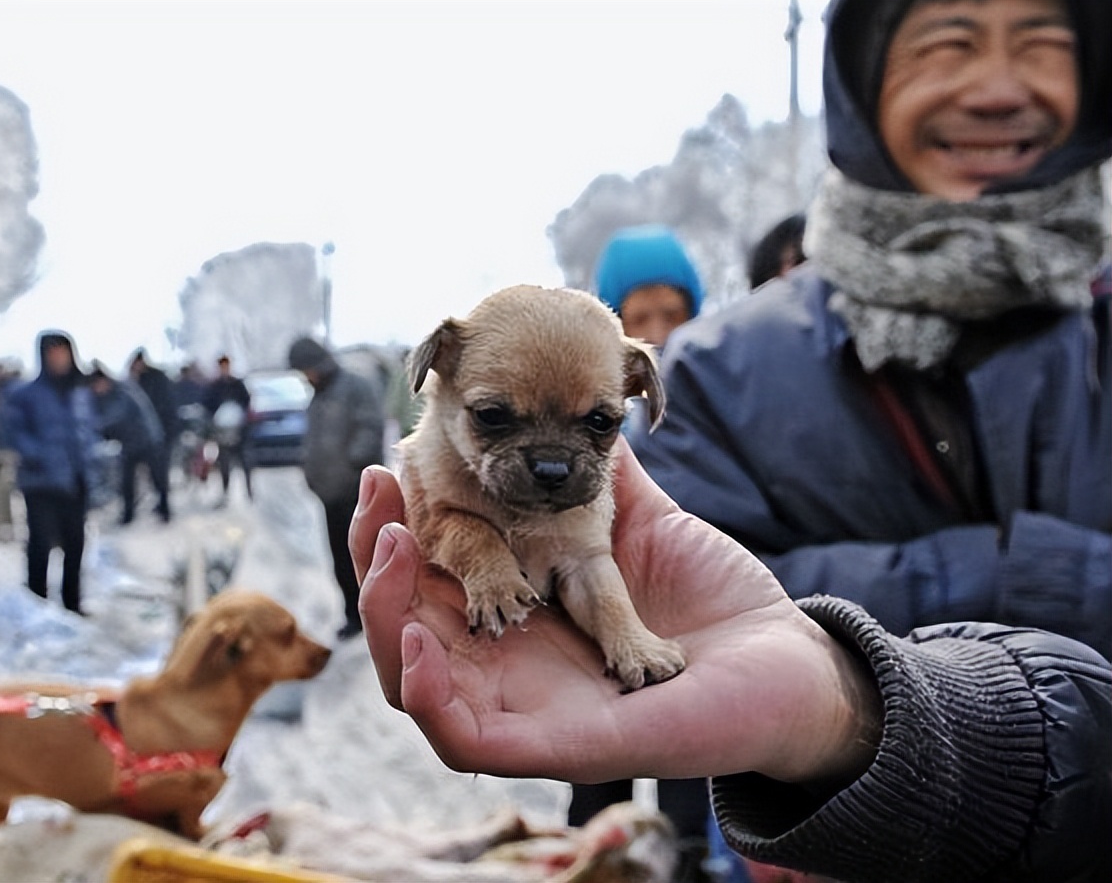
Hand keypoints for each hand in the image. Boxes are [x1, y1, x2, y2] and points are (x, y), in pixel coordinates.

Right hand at [349, 439, 879, 786]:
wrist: (786, 661)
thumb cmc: (715, 602)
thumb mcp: (641, 526)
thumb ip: (596, 479)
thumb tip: (570, 414)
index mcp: (518, 614)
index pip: (428, 581)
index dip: (393, 529)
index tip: (386, 469)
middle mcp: (507, 665)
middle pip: (404, 628)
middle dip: (376, 560)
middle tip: (378, 496)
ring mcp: (524, 709)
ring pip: (411, 683)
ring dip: (385, 615)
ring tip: (395, 547)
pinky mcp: (550, 748)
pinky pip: (461, 737)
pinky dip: (425, 693)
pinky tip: (417, 640)